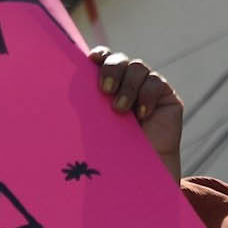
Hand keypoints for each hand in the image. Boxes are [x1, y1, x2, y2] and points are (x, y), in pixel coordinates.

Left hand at [88, 48, 183, 178]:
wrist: (138, 172)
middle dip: (112, 69)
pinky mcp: (165, 96)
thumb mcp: (94, 125)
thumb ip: (86, 105)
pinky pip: (155, 83)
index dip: (98, 55)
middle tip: (105, 90)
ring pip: (137, 68)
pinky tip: (142, 114)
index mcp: (105, 85)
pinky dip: (147, 95)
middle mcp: (125, 82)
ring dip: (128, 86)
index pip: (102, 60)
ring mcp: (146, 86)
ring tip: (120, 110)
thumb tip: (62, 87)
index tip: (91, 60)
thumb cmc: (110, 151)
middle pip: (119, 59)